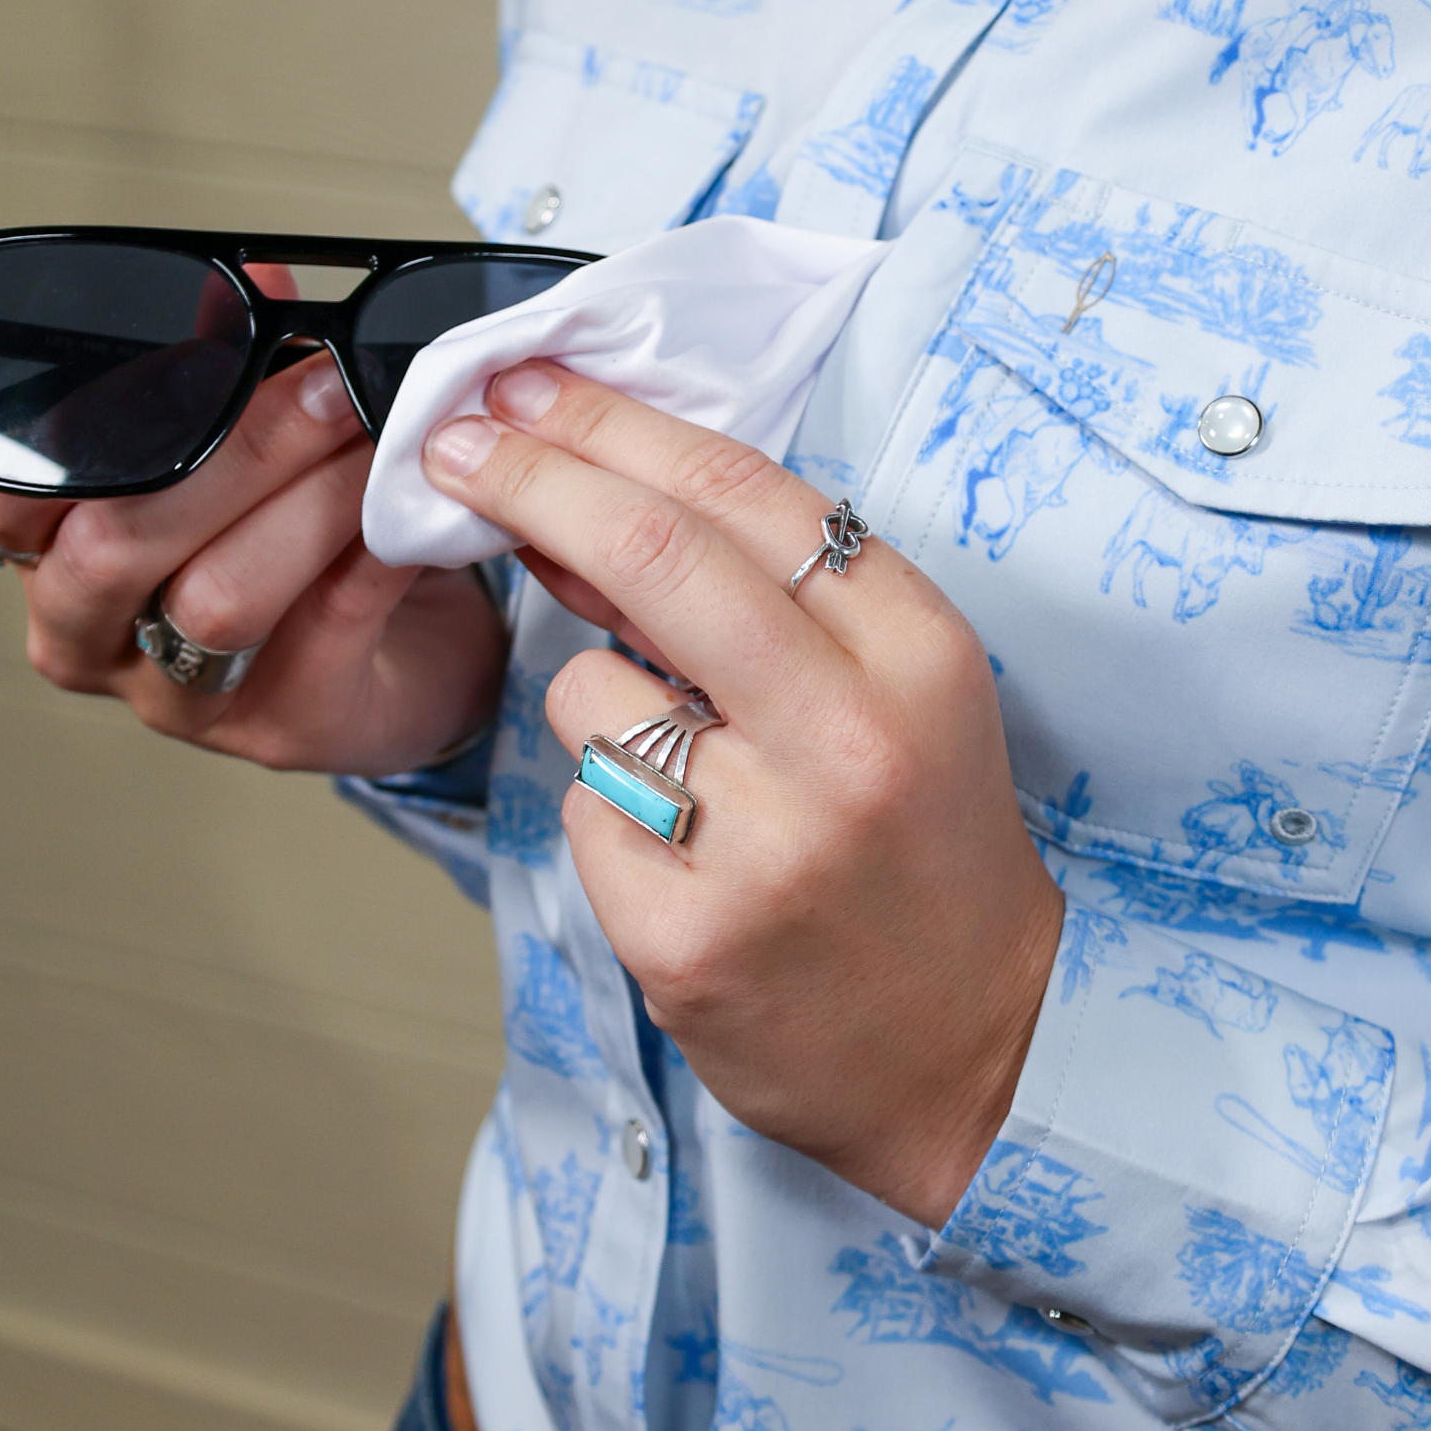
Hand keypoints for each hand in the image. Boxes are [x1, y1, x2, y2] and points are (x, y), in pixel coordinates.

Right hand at [0, 338, 505, 777]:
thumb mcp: (265, 454)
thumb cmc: (318, 551)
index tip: (195, 357)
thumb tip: (257, 281)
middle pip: (117, 546)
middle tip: (332, 385)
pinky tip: (416, 504)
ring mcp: (187, 697)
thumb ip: (243, 376)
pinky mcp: (287, 728)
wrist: (420, 658)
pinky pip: (327, 625)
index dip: (87, 429)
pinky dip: (376, 549)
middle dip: (237, 450)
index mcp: (60, 557)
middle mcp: (101, 637)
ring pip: (220, 595)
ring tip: (385, 437)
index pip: (11, 498)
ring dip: (316, 497)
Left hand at [424, 361, 1065, 1228]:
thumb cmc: (925, 838)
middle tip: (457, 442)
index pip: (746, 495)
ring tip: (693, 772)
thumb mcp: (896, 685)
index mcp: (918, 652)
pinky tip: (689, 859)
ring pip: (589, 694)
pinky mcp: (688, 939)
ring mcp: (767, 845)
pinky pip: (581, 813)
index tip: (533, 389)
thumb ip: (766, 593)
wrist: (974, 1042)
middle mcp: (850, 738)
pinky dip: (610, 815)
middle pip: (653, 557)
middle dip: (533, 477)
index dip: (617, 424)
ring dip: (601, 703)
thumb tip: (589, 504)